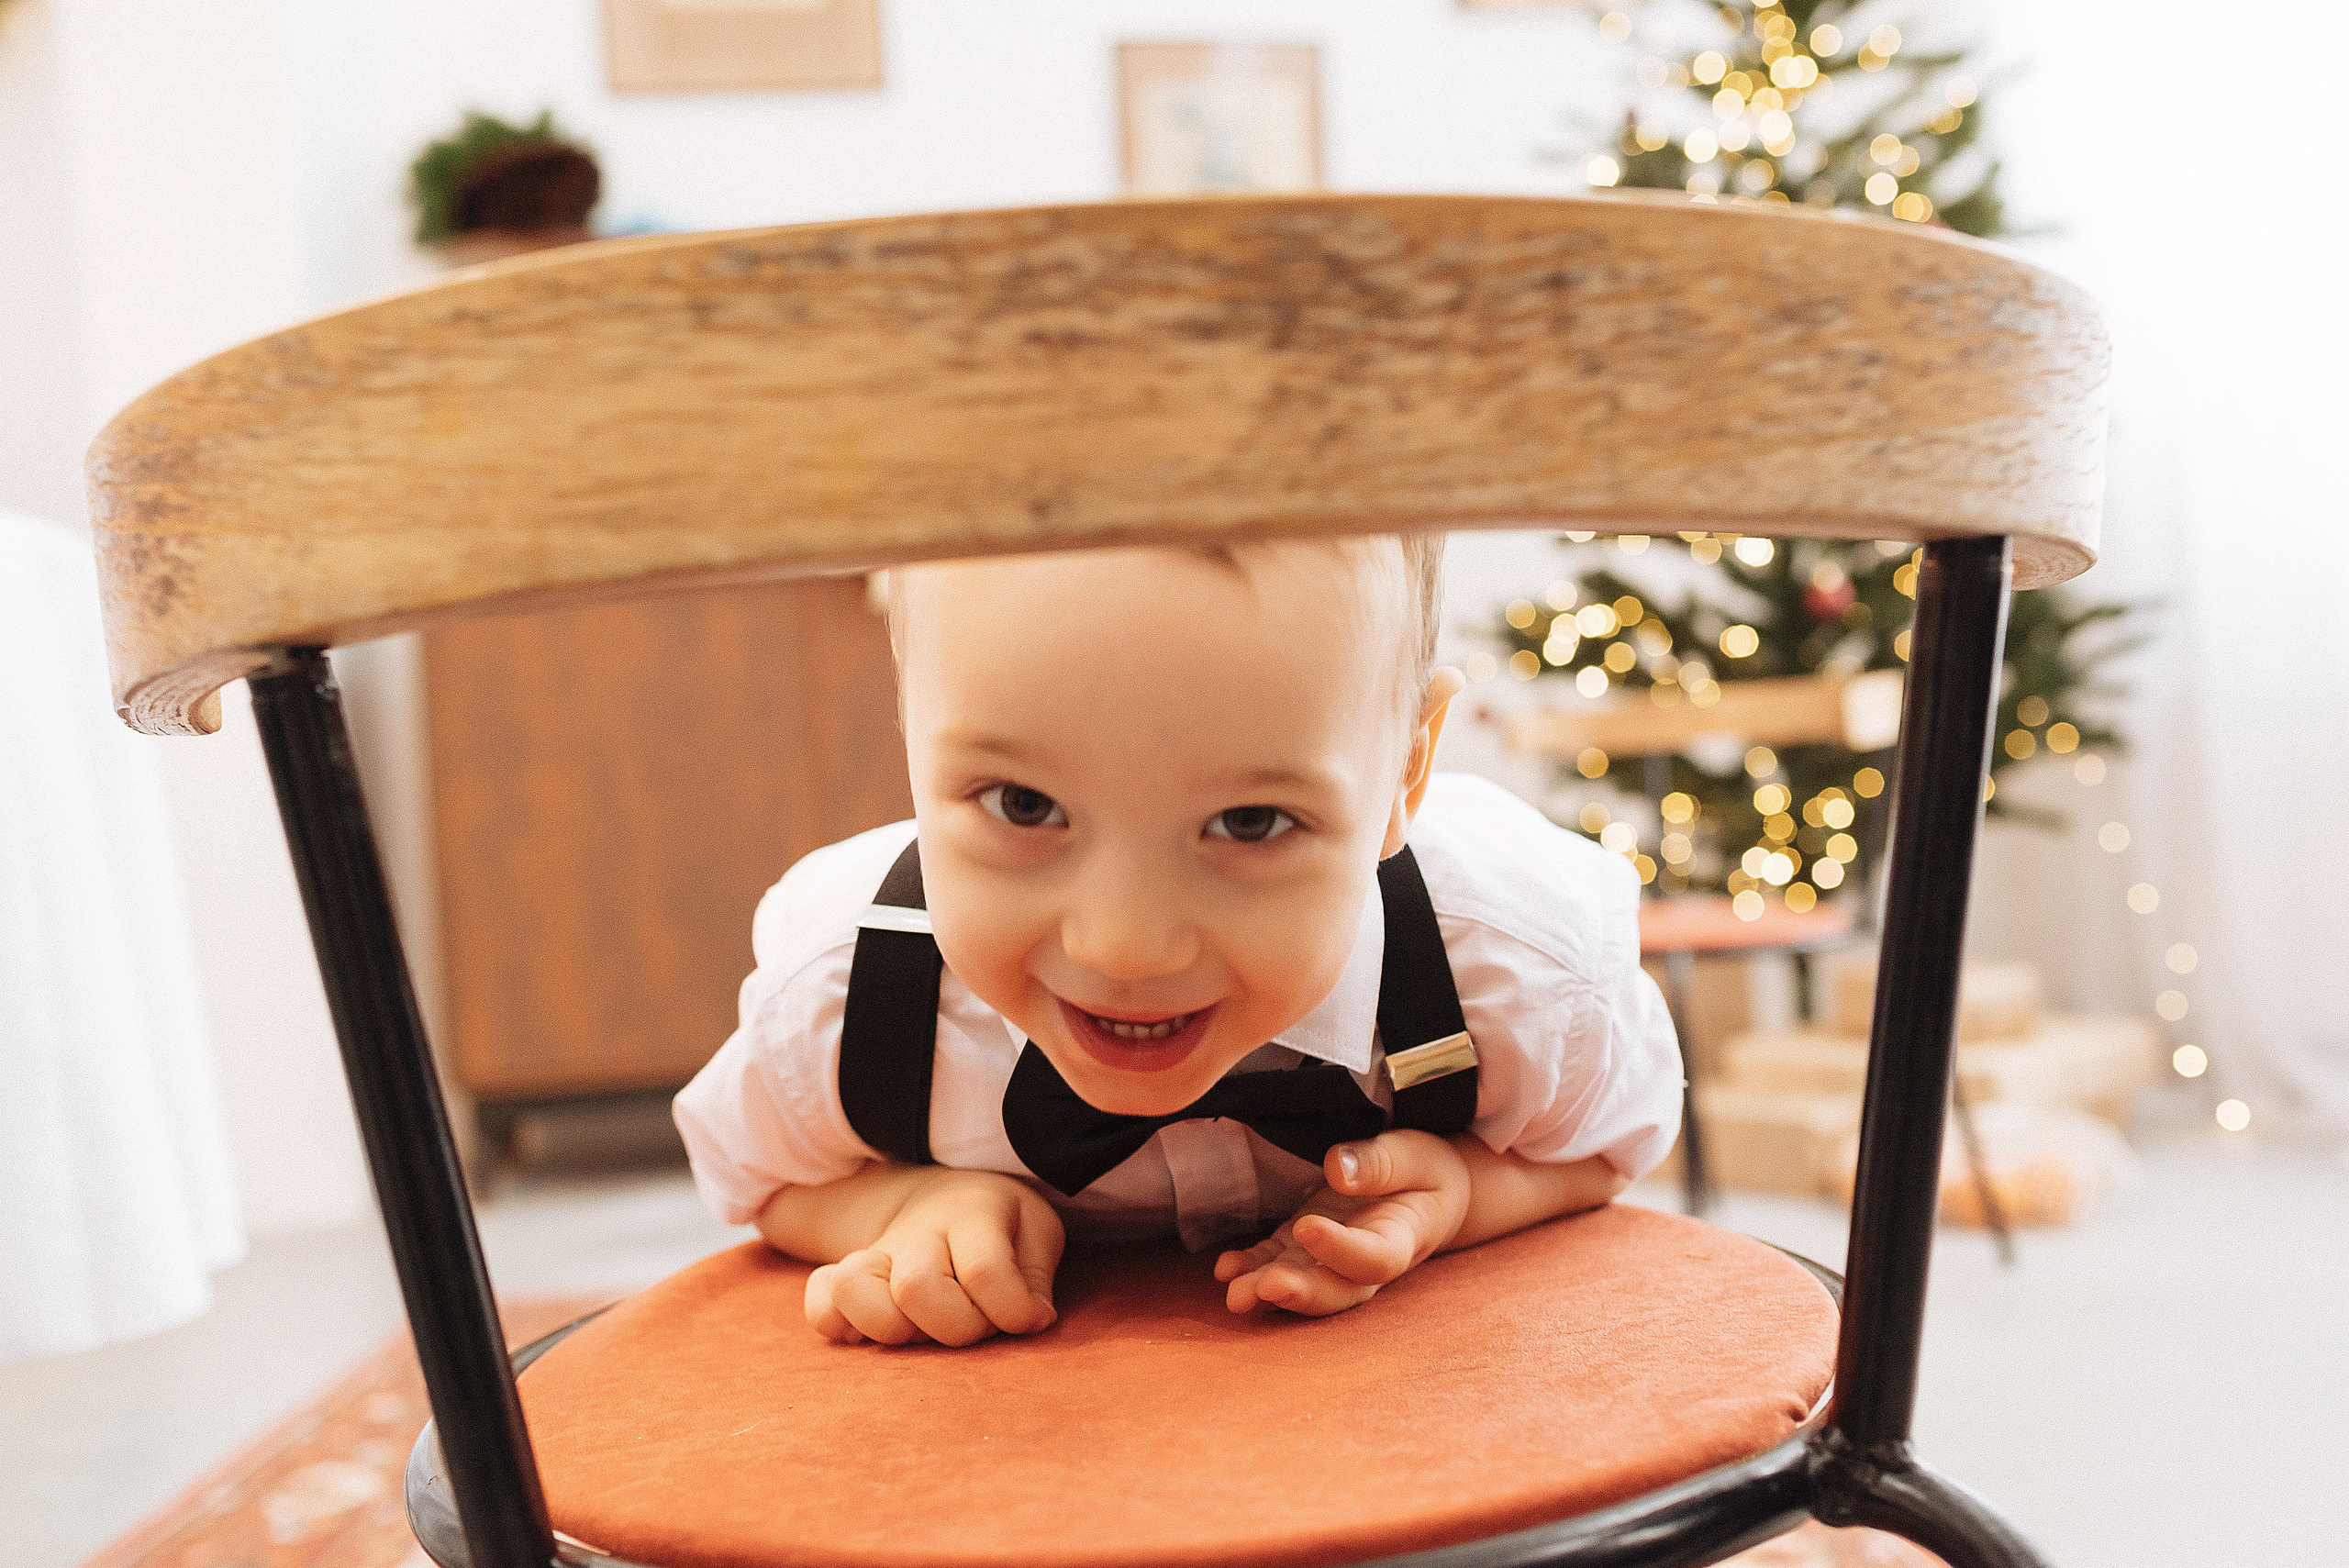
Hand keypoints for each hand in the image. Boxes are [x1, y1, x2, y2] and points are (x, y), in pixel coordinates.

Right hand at [804, 1169, 1063, 1346]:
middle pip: (917, 1286)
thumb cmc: (1000, 1226)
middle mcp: (916, 1231)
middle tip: (975, 1326)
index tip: (1030, 1318)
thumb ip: (1034, 1280)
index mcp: (971, 1212)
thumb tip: (1029, 1321)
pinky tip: (873, 1335)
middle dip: (955, 1327)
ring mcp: (874, 1254)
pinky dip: (836, 1324)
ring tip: (922, 1331)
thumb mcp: (1035, 1233)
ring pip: (850, 1287)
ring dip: (890, 1327)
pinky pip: (819, 1301)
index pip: (985, 1270)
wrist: (943, 1198)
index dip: (1013, 1311)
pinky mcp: (843, 1278)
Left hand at [1215, 1129, 1470, 1316]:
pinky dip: (1252, 1269)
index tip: (1307, 1227)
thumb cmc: (1425, 1172)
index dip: (1340, 1250)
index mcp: (1401, 1237)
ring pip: (1302, 1286)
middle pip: (1337, 1291)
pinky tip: (1227, 1268)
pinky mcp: (1304, 1248)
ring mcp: (1331, 1259)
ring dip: (1266, 1292)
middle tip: (1266, 1288)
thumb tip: (1336, 1169)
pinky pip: (1278, 1264)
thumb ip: (1379, 1163)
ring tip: (1235, 1293)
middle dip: (1300, 1293)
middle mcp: (1365, 1261)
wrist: (1428, 1191)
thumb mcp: (1413, 1156)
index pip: (1374, 1258)